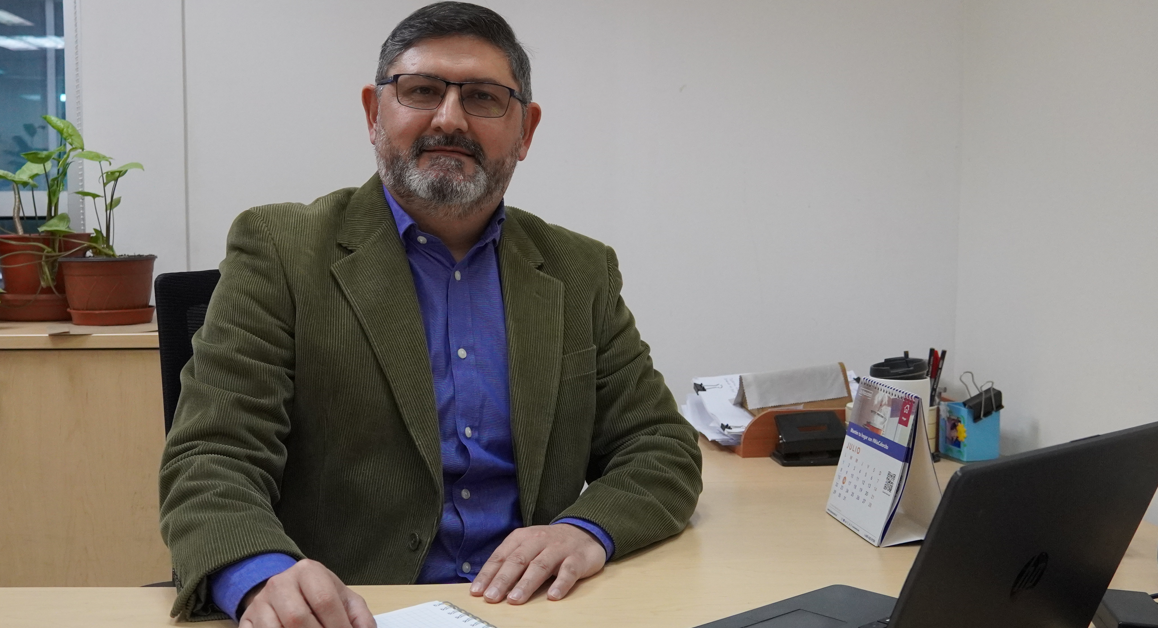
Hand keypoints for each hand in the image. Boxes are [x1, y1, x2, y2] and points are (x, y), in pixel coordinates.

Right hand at [238, 559, 374, 627]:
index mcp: (308, 571)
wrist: (285, 590)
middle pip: (298, 617)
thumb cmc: (318, 596)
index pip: (325, 601)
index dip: (338, 626)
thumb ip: (359, 616)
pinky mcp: (246, 619)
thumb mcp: (343, 599)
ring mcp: (260, 602)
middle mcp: (281, 582)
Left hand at [470, 524, 606, 604]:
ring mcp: (559, 548)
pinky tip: (553, 596)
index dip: (488, 574)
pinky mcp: (578, 558)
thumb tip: (488, 586)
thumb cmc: (549, 544)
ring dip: (526, 584)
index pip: (501, 556)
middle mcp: (539, 540)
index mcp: (522, 537)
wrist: (584, 531)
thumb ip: (511, 563)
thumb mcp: (528, 547)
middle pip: (518, 560)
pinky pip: (569, 571)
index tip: (477, 591)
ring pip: (540, 566)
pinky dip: (561, 584)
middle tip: (492, 597)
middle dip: (503, 580)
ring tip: (515, 599)